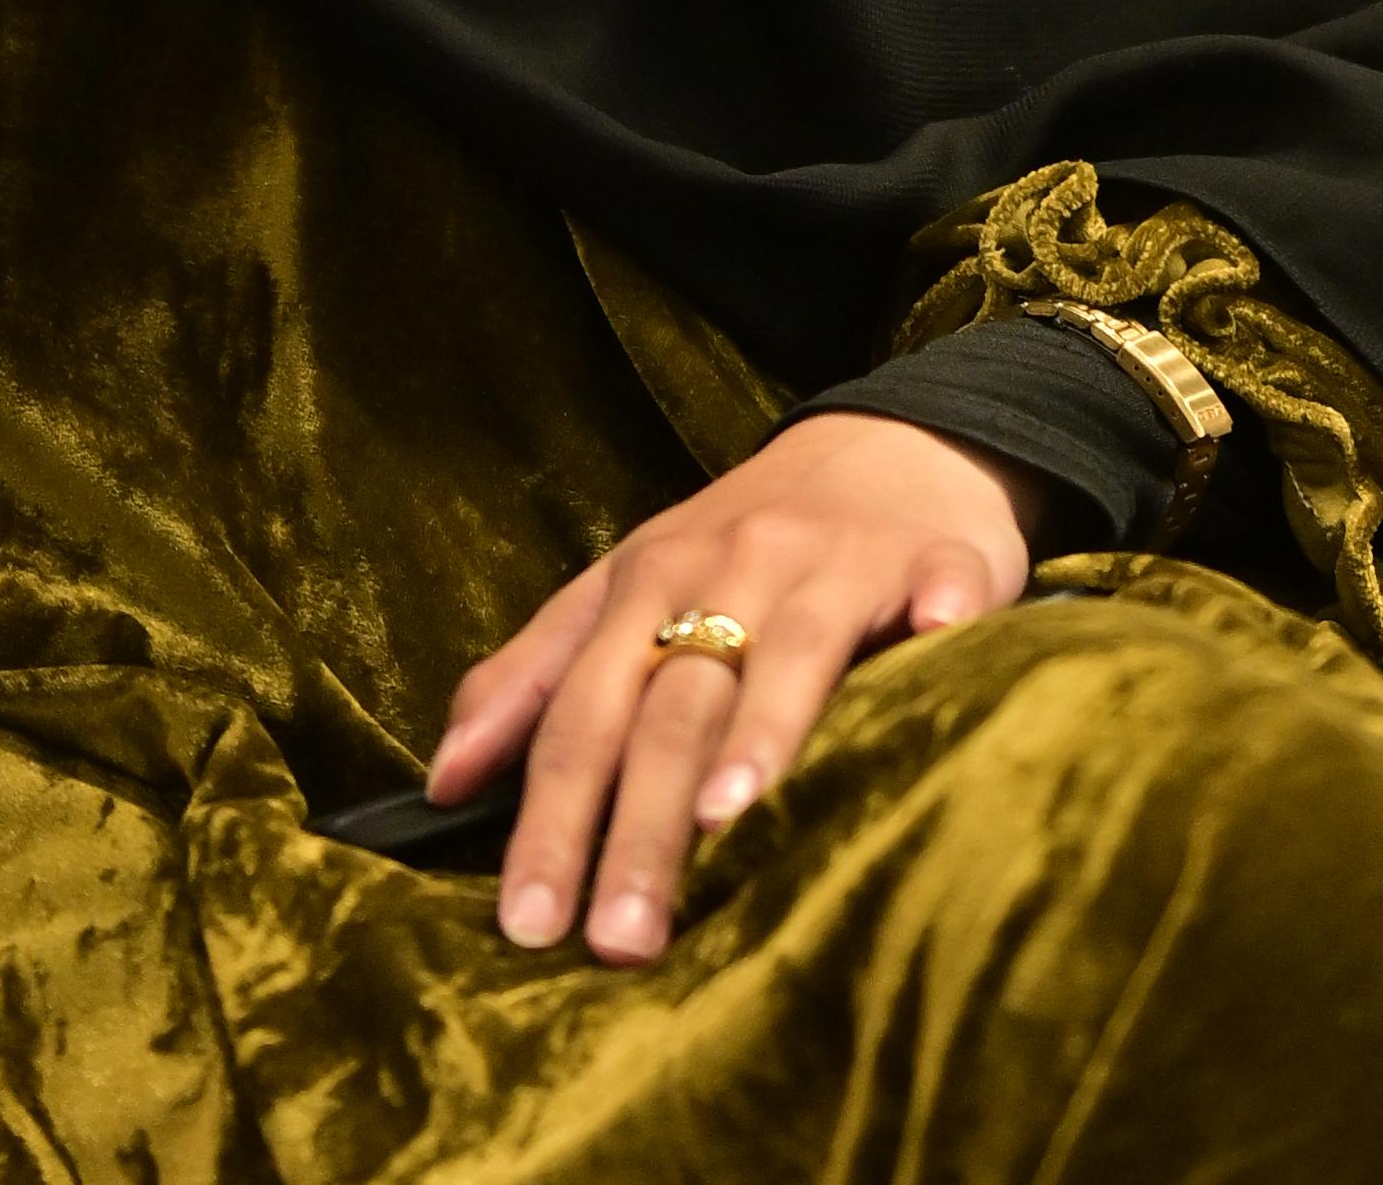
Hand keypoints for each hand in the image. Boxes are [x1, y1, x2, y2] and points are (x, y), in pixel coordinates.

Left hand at [427, 414, 1044, 965]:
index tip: (524, 926)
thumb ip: (534, 676)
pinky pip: (938, 587)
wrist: (886, 442)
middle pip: (673, 705)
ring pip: (791, 652)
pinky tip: (938, 643)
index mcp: (644, 582)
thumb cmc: (741, 542)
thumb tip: (444, 779)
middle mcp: (731, 569)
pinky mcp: (935, 557)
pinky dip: (939, 618)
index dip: (549, 819)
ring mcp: (834, 562)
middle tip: (618, 940)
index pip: (582, 714)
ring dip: (760, 731)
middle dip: (640, 825)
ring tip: (729, 819)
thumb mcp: (625, 588)